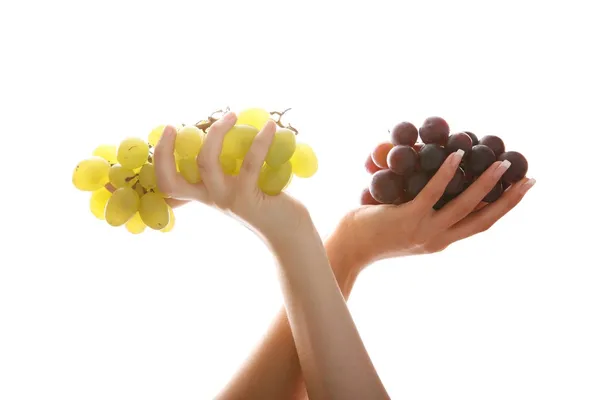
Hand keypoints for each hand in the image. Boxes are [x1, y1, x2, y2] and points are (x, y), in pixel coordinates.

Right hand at [153, 112, 311, 243]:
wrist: (291, 234)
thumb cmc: (271, 205)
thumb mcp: (245, 186)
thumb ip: (237, 169)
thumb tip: (242, 133)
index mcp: (207, 194)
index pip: (169, 184)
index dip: (160, 159)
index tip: (169, 131)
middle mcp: (212, 198)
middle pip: (171, 180)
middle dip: (165, 151)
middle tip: (175, 126)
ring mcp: (228, 199)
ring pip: (206, 163)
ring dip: (217, 132)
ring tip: (232, 115)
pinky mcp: (249, 198)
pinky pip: (250, 163)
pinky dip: (261, 140)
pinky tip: (271, 126)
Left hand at [340, 150, 535, 267]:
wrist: (347, 250)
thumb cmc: (370, 233)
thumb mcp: (404, 223)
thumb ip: (422, 208)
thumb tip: (429, 177)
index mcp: (440, 240)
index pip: (479, 224)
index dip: (502, 208)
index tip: (519, 191)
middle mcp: (438, 239)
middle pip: (483, 220)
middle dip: (509, 200)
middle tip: (528, 179)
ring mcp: (424, 230)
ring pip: (464, 206)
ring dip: (485, 183)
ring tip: (501, 163)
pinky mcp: (408, 218)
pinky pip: (432, 193)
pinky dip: (446, 174)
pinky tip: (454, 156)